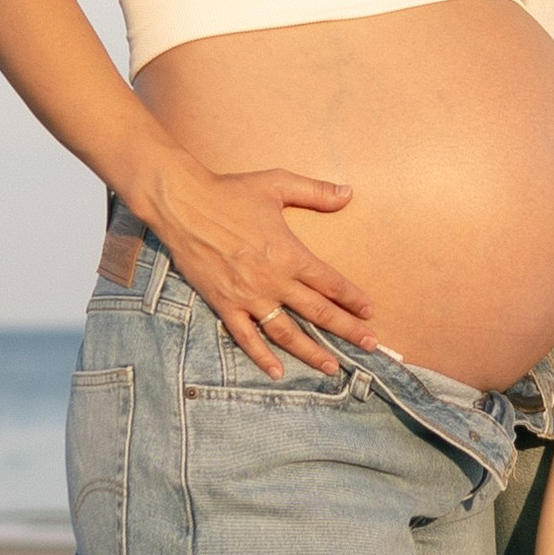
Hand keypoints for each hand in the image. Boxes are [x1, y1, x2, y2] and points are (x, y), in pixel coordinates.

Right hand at [151, 164, 371, 377]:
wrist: (183, 204)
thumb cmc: (230, 191)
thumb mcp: (277, 183)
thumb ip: (315, 192)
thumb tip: (348, 193)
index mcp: (290, 254)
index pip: (331, 283)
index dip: (353, 299)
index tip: (369, 311)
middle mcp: (273, 281)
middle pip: (318, 312)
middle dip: (347, 330)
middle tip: (370, 346)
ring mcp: (248, 297)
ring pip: (287, 333)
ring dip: (311, 352)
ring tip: (331, 366)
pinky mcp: (224, 304)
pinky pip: (246, 337)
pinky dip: (261, 356)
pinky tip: (277, 371)